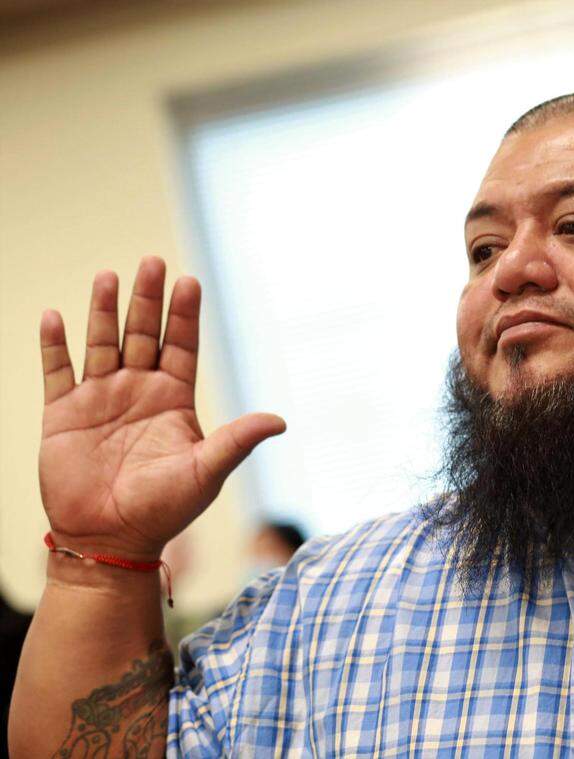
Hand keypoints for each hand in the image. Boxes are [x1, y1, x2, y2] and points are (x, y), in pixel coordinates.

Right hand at [38, 256, 285, 559]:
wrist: (111, 540)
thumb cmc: (164, 509)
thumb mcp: (206, 471)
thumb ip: (237, 441)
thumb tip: (281, 421)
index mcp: (173, 399)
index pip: (181, 345)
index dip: (185, 314)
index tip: (190, 280)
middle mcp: (137, 391)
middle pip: (143, 334)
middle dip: (146, 299)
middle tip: (151, 262)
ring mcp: (100, 399)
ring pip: (102, 344)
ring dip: (103, 312)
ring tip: (108, 276)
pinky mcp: (63, 415)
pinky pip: (58, 372)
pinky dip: (55, 346)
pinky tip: (55, 317)